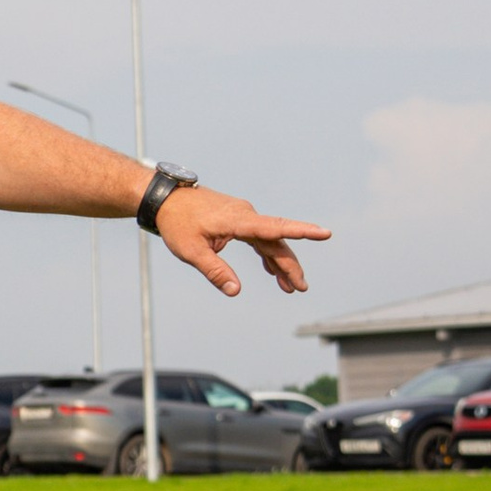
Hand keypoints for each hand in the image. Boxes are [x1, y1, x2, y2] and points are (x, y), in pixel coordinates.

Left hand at [155, 187, 329, 299]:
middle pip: (276, 242)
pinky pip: (259, 238)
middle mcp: (246, 215)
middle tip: (300, 288)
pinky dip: (267, 255)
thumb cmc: (176, 223)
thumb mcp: (191, 251)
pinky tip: (272, 271)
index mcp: (238, 220)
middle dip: (290, 265)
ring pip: (269, 241)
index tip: (324, 233)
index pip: (275, 228)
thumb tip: (235, 291)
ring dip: (280, 263)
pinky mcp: (237, 220)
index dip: (301, 232)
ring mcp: (243, 216)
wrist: (165, 199)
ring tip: (290, 287)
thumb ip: (214, 271)